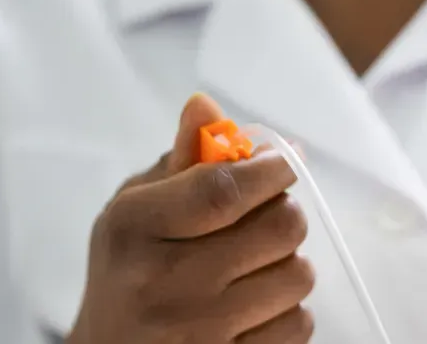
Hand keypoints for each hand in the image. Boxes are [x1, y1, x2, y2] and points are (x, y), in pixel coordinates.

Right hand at [67, 95, 313, 343]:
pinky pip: (298, 324)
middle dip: (283, 213)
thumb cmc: (128, 273)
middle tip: (264, 217)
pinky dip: (288, 310)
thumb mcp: (134, 210)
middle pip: (279, 228)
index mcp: (135, 229)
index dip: (270, 169)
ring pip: (298, 275)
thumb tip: (206, 106)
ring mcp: (198, 333)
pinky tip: (255, 306)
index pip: (224, 189)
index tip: (285, 160)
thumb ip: (179, 161)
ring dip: (287, 264)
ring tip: (254, 267)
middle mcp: (164, 283)